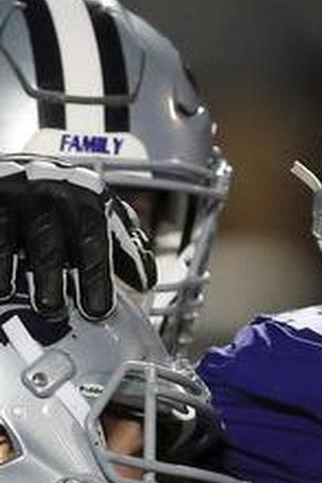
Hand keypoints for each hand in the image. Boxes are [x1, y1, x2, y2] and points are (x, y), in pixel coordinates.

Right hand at [0, 158, 155, 320]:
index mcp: (90, 196)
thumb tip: (145, 279)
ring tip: (51, 308)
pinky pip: (2, 245)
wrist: (6, 171)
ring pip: (44, 248)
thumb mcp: (90, 208)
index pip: (117, 232)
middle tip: (95, 311)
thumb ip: (120, 238)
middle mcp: (62, 193)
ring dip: (49, 282)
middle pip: (85, 241)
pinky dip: (5, 271)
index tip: (141, 289)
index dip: (131, 262)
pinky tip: (6, 292)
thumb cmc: (54, 201)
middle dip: (94, 279)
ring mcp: (26, 198)